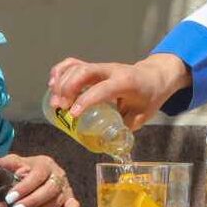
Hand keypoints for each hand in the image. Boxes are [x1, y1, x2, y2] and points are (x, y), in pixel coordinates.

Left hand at [0, 154, 80, 206]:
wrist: (41, 171)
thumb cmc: (26, 168)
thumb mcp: (16, 162)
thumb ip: (6, 163)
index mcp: (44, 164)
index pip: (36, 176)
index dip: (24, 187)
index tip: (10, 198)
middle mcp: (57, 174)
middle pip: (49, 189)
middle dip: (31, 202)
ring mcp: (65, 187)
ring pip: (56, 200)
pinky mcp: (70, 197)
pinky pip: (74, 204)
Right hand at [47, 54, 190, 130]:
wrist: (154, 77)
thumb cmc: (148, 97)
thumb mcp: (142, 116)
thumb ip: (123, 128)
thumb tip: (106, 143)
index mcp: (126, 82)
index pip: (102, 88)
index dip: (86, 100)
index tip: (73, 115)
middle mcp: (111, 70)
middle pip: (84, 71)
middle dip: (68, 89)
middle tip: (60, 108)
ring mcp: (101, 67)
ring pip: (76, 66)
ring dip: (61, 82)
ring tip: (55, 102)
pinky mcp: (94, 67)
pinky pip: (73, 63)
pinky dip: (60, 71)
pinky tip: (52, 84)